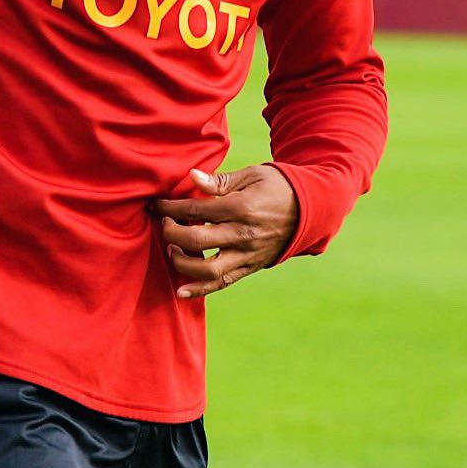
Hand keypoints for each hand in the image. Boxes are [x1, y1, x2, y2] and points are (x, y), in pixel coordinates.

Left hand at [151, 165, 297, 299]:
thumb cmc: (276, 186)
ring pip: (208, 269)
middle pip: (196, 241)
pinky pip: (222, 284)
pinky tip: (180, 292)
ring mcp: (247, 254)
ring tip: (172, 250)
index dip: (170, 208)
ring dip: (182, 263)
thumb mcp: (252, 175)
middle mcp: (243, 234)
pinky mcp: (250, 267)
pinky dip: (200, 290)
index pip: (195, 211)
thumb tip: (191, 178)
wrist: (309, 210)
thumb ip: (219, 181)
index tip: (157, 204)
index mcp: (242, 207)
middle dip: (171, 233)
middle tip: (165, 224)